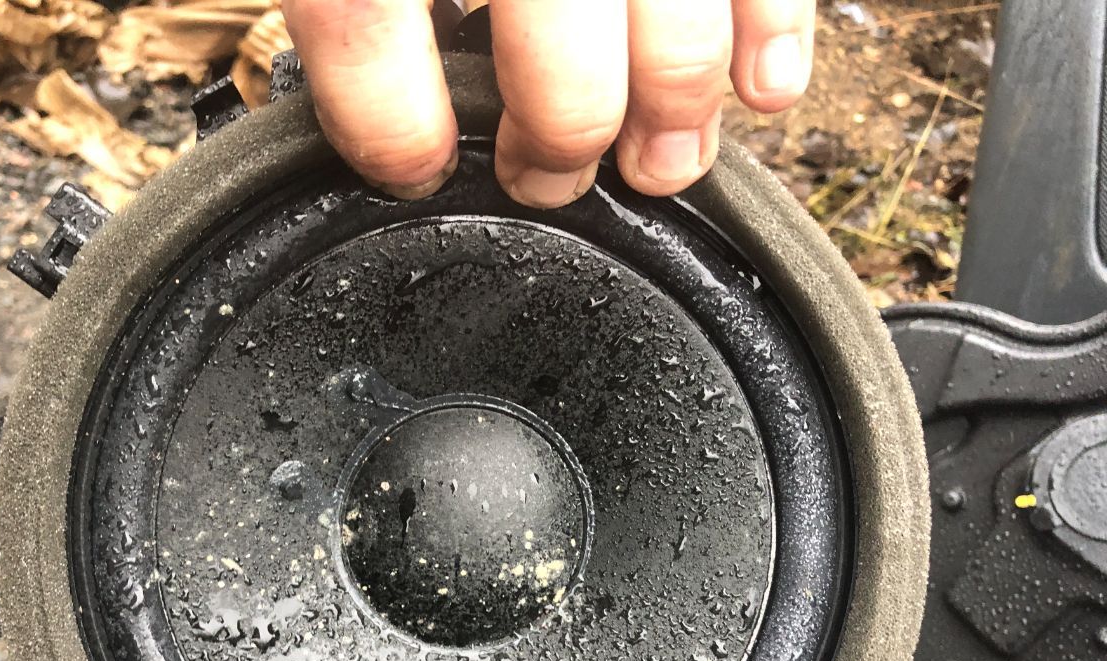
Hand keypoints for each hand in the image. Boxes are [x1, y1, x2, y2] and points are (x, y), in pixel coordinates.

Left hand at [282, 0, 813, 207]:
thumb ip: (356, 0)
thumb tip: (378, 113)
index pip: (363, 17)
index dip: (386, 117)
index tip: (410, 169)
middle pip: (553, 53)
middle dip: (559, 138)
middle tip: (547, 175)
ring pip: (669, 23)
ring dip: (673, 113)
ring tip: (660, 165)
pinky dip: (774, 36)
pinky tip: (765, 94)